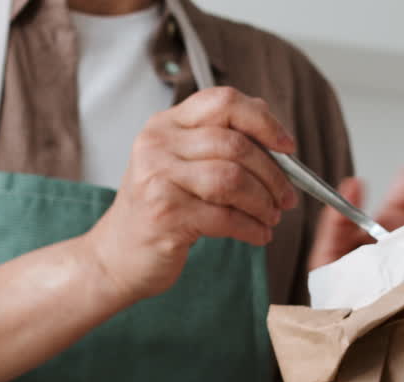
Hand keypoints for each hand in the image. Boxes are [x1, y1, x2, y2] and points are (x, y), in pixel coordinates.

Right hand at [82, 87, 297, 303]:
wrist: (115, 256)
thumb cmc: (157, 210)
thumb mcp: (179, 166)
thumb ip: (218, 144)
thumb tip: (278, 140)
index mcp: (164, 125)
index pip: (222, 102)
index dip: (263, 121)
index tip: (287, 146)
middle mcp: (157, 145)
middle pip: (234, 145)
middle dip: (273, 174)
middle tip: (287, 197)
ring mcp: (157, 179)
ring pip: (233, 180)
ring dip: (263, 202)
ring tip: (271, 217)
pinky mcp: (165, 216)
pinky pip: (225, 217)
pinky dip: (252, 228)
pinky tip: (258, 235)